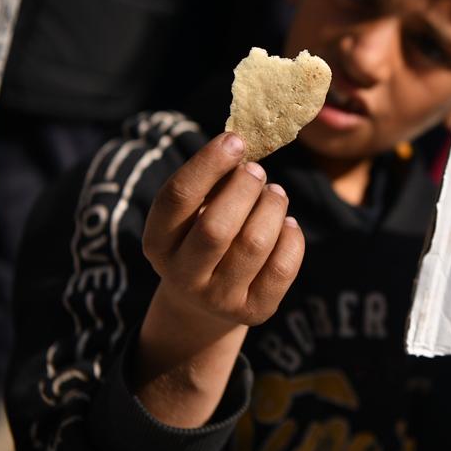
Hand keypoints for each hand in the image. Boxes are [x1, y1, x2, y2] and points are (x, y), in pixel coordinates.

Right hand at [136, 132, 303, 426]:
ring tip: (275, 193)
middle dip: (244, 189)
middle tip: (257, 171)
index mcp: (158, 242)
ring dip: (271, 206)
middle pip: (216, 227)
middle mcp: (183, 276)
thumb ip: (212, 183)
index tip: (235, 140)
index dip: (208, 164)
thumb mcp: (195, 212)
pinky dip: (291, 236)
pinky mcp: (254, 311)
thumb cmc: (202, 236)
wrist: (207, 302)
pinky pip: (282, 267)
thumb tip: (242, 146)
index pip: (176, 198)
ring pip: (254, 244)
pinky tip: (286, 223)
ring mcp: (219, 298)